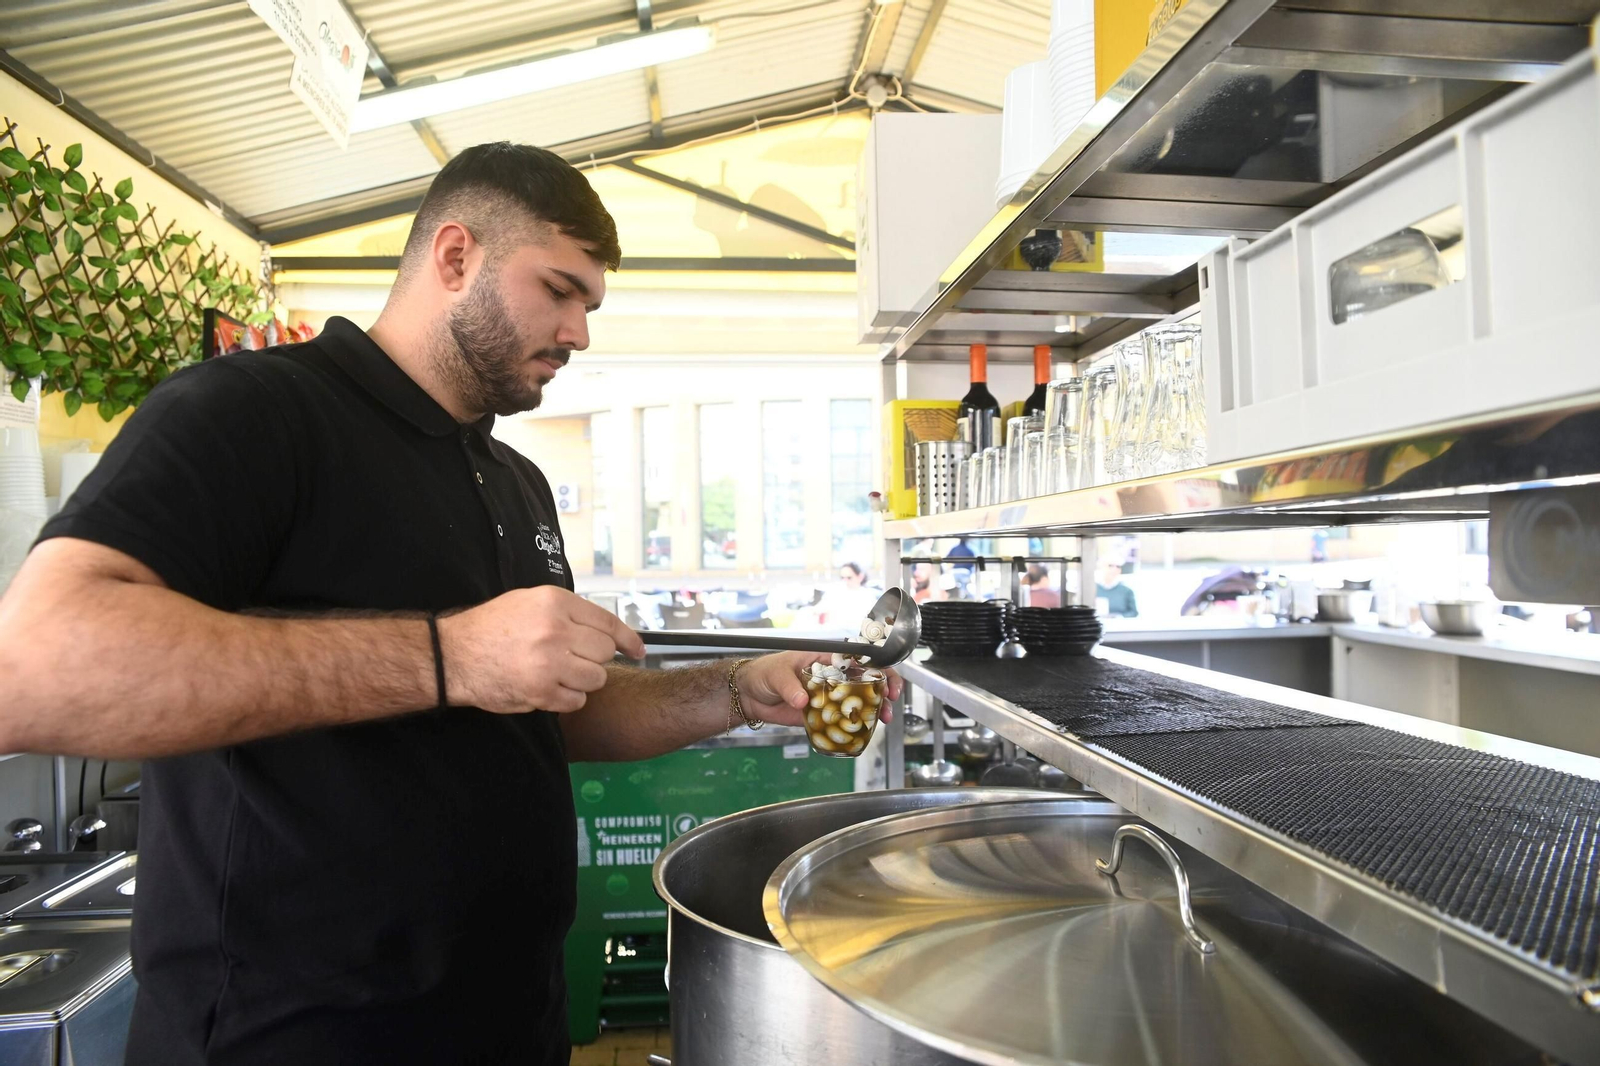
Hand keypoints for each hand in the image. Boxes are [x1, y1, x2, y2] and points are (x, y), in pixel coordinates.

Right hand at [438, 586, 644, 713]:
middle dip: (595, 659)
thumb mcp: (530, 602)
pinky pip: (577, 701)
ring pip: (596, 679)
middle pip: (605, 653)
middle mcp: (556, 631)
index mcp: (555, 603)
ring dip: (584, 680)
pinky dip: (568, 698)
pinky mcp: (540, 693)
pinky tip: (550, 688)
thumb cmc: (493, 627)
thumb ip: (568, 613)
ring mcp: (549, 664)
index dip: (628, 639)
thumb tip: (609, 631)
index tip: (639, 650)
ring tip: (560, 674)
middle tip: (574, 660)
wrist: (454, 655)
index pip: (608, 623)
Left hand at [736, 653, 903, 727]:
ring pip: (858, 701)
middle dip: (883, 689)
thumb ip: (790, 686)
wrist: (749, 695)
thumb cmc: (764, 673)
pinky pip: (842, 719)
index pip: (858, 658)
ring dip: (874, 709)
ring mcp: (829, 696)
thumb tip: (802, 700)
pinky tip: (863, 731)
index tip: (886, 679)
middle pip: (865, 680)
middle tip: (890, 703)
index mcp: (825, 659)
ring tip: (883, 720)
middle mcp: (832, 676)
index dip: (877, 667)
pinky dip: (854, 725)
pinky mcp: (823, 714)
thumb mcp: (777, 674)